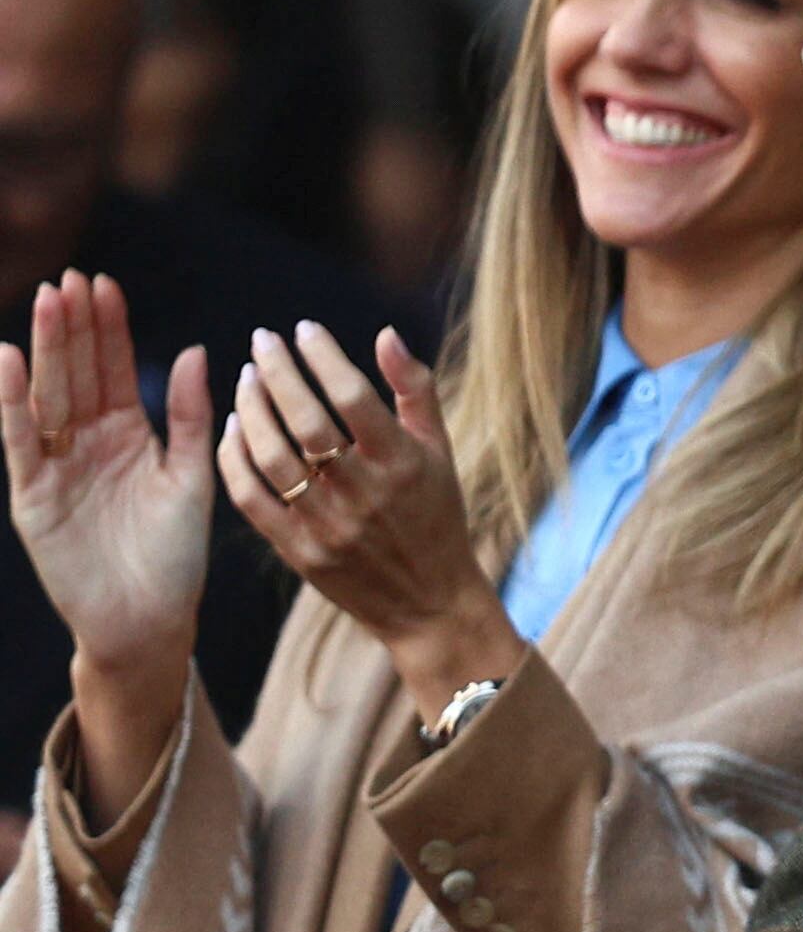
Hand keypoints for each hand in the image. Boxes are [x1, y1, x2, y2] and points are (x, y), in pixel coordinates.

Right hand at [2, 274, 214, 823]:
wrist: (150, 620)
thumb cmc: (177, 554)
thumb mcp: (192, 476)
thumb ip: (192, 417)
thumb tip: (197, 350)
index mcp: (128, 436)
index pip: (114, 369)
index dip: (108, 329)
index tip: (104, 284)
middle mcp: (87, 444)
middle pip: (77, 374)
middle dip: (74, 328)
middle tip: (70, 279)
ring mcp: (56, 467)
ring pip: (49, 397)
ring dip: (46, 351)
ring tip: (48, 303)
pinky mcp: (33, 497)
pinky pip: (21, 442)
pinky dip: (13, 402)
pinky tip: (8, 359)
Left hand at [218, 322, 520, 715]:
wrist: (427, 602)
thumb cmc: (436, 515)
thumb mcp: (440, 451)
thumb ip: (415, 390)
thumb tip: (384, 334)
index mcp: (402, 464)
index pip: (353, 396)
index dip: (324, 357)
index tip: (304, 329)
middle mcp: (363, 493)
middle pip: (306, 421)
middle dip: (278, 371)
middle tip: (263, 340)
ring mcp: (327, 525)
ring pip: (271, 456)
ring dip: (250, 409)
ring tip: (246, 378)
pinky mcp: (298, 551)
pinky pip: (251, 497)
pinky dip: (234, 457)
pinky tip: (233, 427)